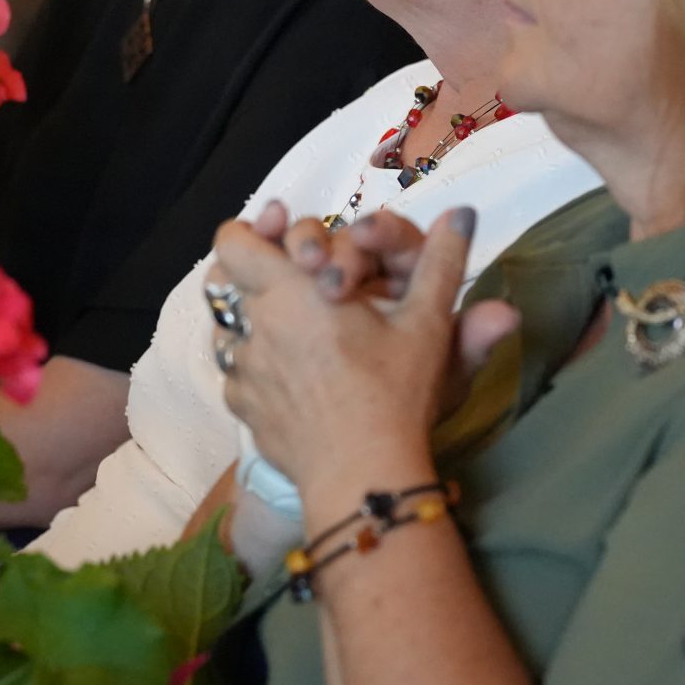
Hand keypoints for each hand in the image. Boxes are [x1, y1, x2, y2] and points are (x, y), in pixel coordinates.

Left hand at [207, 206, 517, 496]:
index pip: (234, 242)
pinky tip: (290, 378)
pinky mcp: (243, 408)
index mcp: (289, 290)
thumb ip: (442, 263)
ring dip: (250, 320)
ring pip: (225, 327)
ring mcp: (243, 369)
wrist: (364, 474)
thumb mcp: (428, 324)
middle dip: (249, 272)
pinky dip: (256, 368)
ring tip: (291, 329)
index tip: (285, 240)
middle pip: (220, 279)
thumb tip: (464, 211)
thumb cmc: (394, 392)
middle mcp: (255, 323)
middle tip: (292, 281)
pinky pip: (237, 374)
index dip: (252, 232)